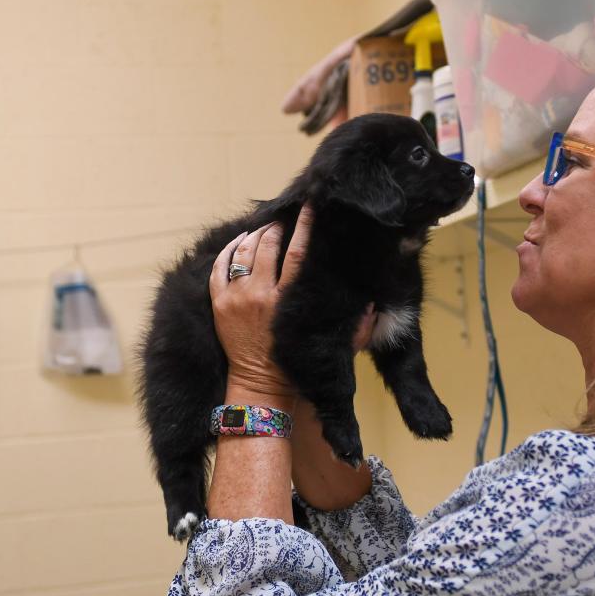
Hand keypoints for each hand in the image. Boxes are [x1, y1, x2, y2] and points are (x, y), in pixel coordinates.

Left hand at [209, 207, 377, 398]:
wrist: (260, 387)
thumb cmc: (297, 366)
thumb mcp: (334, 349)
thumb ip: (358, 329)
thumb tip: (375, 305)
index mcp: (288, 302)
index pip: (298, 254)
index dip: (304, 228)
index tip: (309, 208)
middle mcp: (260, 294)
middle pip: (268, 246)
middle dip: (278, 226)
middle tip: (286, 218)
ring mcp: (236, 297)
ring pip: (244, 251)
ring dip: (256, 234)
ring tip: (267, 227)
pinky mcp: (218, 303)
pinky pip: (219, 266)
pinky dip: (229, 248)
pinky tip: (240, 240)